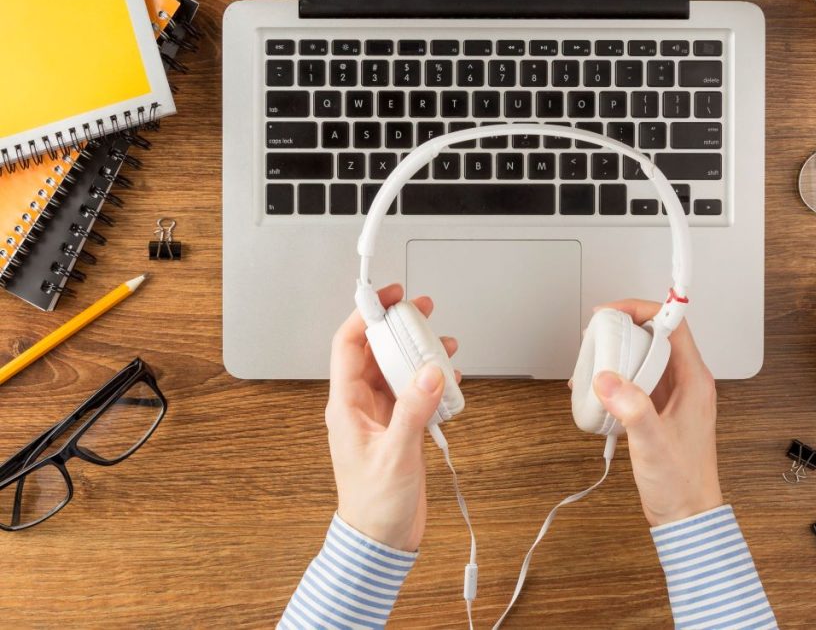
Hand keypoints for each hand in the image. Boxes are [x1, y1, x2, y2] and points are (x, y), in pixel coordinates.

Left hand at [326, 284, 458, 550]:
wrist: (382, 540)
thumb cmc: (375, 505)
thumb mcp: (395, 454)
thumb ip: (413, 410)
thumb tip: (430, 372)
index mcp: (345, 406)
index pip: (349, 345)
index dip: (366, 315)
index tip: (388, 297)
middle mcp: (360, 405)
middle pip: (376, 351)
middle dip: (399, 327)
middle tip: (422, 310)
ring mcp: (380, 415)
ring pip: (397, 369)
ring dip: (419, 354)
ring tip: (444, 344)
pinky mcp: (399, 427)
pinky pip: (414, 392)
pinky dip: (432, 382)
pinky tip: (449, 381)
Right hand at [592, 300, 721, 525]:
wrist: (687, 516)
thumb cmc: (682, 483)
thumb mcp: (653, 443)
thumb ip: (631, 408)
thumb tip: (607, 378)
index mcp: (694, 382)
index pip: (673, 326)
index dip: (643, 311)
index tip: (615, 312)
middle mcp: (686, 385)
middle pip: (655, 338)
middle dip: (623, 331)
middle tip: (597, 336)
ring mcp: (672, 398)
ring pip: (644, 360)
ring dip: (617, 356)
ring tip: (592, 363)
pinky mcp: (659, 412)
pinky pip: (636, 383)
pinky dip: (615, 381)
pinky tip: (597, 393)